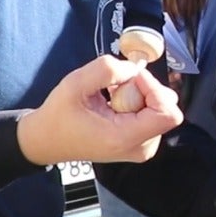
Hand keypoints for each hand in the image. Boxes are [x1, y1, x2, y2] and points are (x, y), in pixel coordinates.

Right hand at [18, 56, 181, 165]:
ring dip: (139, 95)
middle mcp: (141, 148)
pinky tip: (115, 105)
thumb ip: (107, 70)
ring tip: (110, 99)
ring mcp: (143, 147)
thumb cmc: (58, 116)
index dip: (153, 88)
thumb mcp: (74, 84)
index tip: (130, 78)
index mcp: (125, 139)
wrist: (48, 140)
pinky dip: (137, 102)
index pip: (168, 114)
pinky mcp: (142, 141)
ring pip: (160, 107)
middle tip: (114, 89)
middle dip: (144, 90)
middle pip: (165, 107)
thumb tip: (135, 68)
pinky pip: (153, 112)